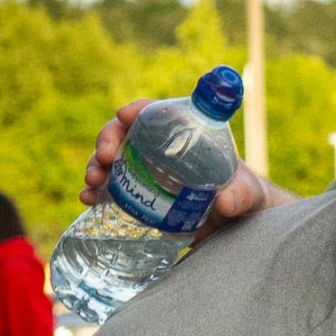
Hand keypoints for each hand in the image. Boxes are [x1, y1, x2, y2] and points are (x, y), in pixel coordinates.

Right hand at [82, 99, 269, 228]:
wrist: (238, 226)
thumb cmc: (244, 195)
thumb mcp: (248, 193)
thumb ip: (240, 195)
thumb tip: (225, 203)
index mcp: (184, 135)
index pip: (156, 113)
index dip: (137, 110)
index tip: (124, 115)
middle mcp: (159, 149)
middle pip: (124, 134)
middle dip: (106, 140)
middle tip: (103, 158)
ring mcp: (146, 173)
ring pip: (111, 161)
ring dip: (95, 166)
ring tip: (91, 181)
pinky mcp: (139, 197)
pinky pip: (110, 189)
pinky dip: (96, 192)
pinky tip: (87, 198)